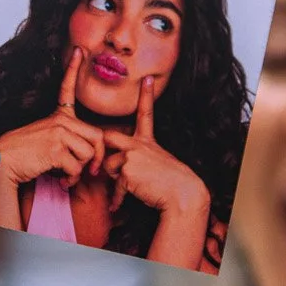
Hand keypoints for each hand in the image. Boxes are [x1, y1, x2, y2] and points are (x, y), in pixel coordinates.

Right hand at [0, 48, 104, 187]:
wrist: (1, 163)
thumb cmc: (23, 156)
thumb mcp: (45, 139)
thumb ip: (65, 140)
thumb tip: (89, 156)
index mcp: (57, 116)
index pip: (67, 89)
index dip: (73, 69)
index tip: (79, 50)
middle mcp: (60, 120)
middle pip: (97, 136)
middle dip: (97, 158)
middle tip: (90, 171)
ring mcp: (58, 132)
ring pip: (89, 154)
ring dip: (81, 171)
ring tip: (67, 175)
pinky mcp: (56, 148)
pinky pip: (77, 167)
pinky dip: (71, 179)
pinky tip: (61, 180)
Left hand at [104, 76, 207, 223]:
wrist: (182, 193)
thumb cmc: (171, 183)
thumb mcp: (157, 162)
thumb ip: (138, 158)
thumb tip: (118, 167)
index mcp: (148, 141)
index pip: (146, 114)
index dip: (146, 95)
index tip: (147, 78)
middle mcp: (139, 144)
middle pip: (109, 137)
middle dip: (103, 148)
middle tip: (104, 159)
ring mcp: (132, 156)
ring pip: (109, 166)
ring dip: (114, 179)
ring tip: (131, 187)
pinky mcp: (127, 171)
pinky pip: (114, 184)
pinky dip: (117, 198)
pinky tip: (117, 206)